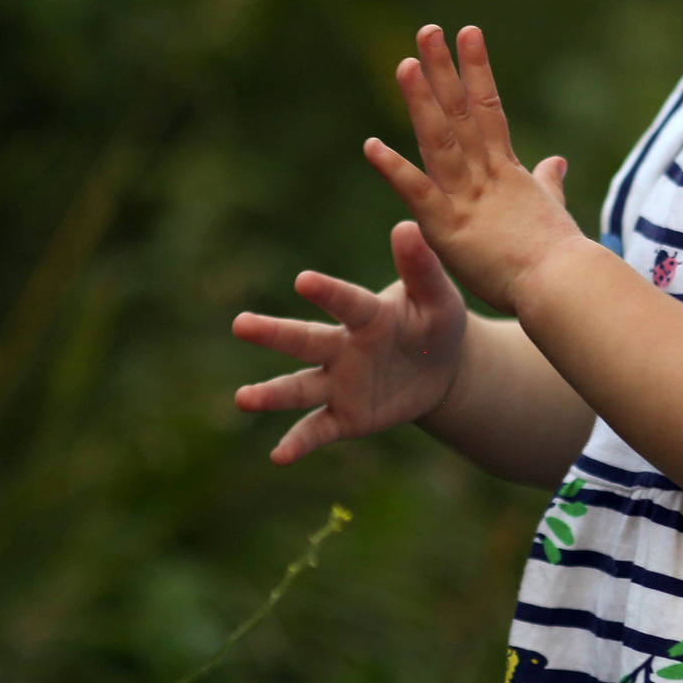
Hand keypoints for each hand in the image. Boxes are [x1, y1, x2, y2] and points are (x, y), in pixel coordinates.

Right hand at [232, 218, 474, 463]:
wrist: (442, 369)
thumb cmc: (435, 323)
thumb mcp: (438, 297)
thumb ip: (422, 268)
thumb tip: (406, 226)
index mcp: (367, 314)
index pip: (346, 303)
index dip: (328, 293)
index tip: (303, 281)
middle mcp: (343, 347)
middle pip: (305, 340)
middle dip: (274, 333)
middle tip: (240, 324)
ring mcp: (339, 383)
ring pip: (301, 386)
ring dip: (272, 393)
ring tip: (242, 398)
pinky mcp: (344, 417)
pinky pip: (317, 429)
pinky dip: (298, 442)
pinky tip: (277, 457)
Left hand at [364, 24, 586, 313]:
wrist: (563, 286)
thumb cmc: (561, 258)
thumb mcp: (552, 210)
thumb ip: (547, 182)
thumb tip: (556, 160)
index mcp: (507, 171)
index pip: (489, 109)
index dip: (476, 70)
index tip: (467, 33)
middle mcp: (486, 175)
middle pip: (462, 112)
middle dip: (444, 70)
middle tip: (428, 29)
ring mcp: (467, 198)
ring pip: (440, 140)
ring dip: (422, 101)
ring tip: (405, 63)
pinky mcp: (448, 228)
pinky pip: (417, 194)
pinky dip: (394, 169)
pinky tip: (370, 146)